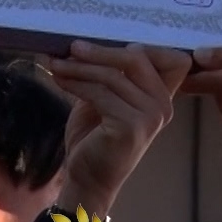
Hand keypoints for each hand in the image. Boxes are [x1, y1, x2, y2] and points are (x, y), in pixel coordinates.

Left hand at [46, 41, 188, 218]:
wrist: (87, 179)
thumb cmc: (94, 138)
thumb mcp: (105, 98)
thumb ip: (108, 73)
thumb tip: (84, 42)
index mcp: (162, 97)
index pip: (166, 57)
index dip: (141, 46)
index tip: (105, 42)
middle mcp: (163, 106)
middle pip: (137, 59)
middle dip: (101, 51)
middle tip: (72, 47)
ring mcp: (151, 116)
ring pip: (112, 75)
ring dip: (80, 67)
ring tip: (55, 64)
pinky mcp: (131, 125)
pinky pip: (100, 92)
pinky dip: (75, 83)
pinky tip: (58, 79)